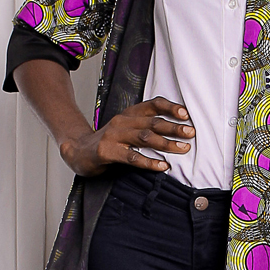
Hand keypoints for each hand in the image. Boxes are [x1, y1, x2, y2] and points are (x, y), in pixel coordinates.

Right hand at [61, 97, 193, 176]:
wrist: (78, 150)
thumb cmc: (108, 142)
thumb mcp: (127, 129)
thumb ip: (146, 128)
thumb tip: (177, 132)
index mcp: (129, 114)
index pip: (152, 104)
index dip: (170, 107)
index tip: (186, 114)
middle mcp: (122, 121)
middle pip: (153, 122)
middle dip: (174, 127)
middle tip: (191, 133)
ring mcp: (114, 136)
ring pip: (144, 137)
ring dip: (166, 143)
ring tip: (182, 148)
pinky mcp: (107, 151)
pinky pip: (131, 157)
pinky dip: (149, 162)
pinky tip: (162, 165)